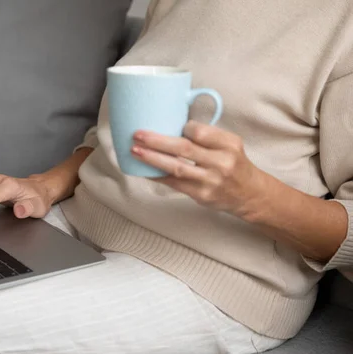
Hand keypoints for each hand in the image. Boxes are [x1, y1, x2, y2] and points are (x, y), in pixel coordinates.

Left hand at [130, 121, 267, 218]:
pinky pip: (174, 184)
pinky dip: (157, 176)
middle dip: (157, 141)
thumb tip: (172, 127)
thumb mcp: (230, 144)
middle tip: (137, 135)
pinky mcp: (201, 195)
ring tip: (135, 151)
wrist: (250, 195)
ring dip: (152, 159)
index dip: (181, 128)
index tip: (168, 125)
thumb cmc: (234, 164)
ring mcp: (210, 181)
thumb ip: (207, 136)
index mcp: (229, 144)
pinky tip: (144, 170)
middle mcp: (221, 162)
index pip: (199, 131)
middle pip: (184, 148)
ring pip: (176, 168)